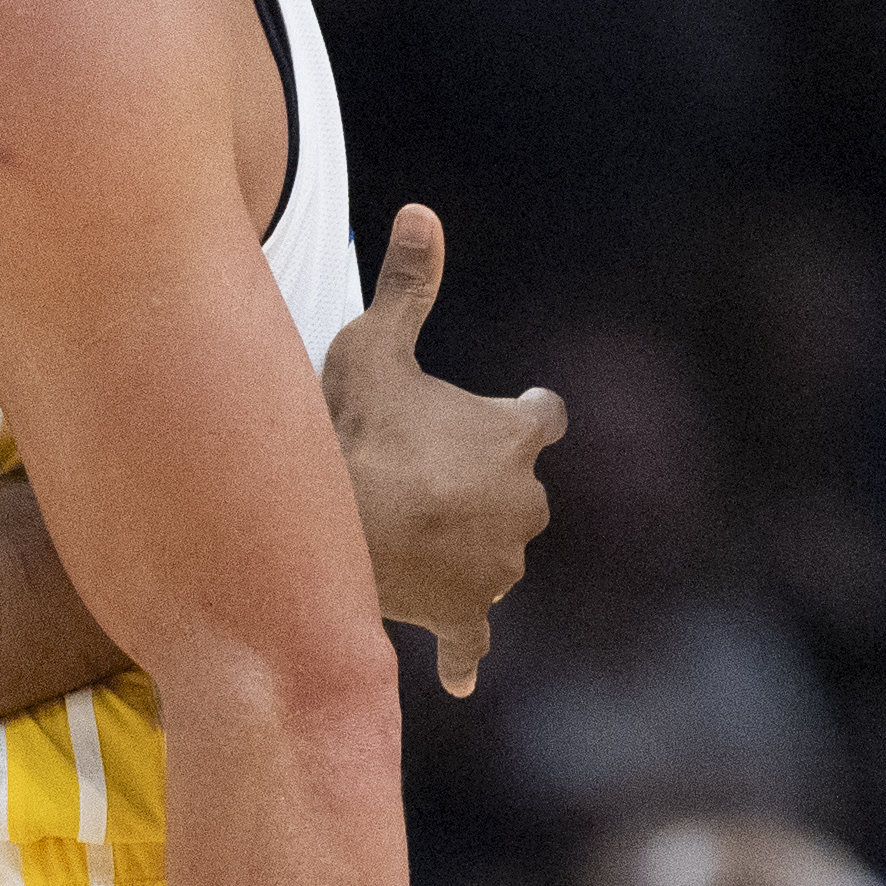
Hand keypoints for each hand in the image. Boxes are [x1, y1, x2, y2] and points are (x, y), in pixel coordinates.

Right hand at [322, 204, 567, 696]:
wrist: (343, 525)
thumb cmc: (361, 428)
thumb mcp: (376, 343)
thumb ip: (408, 283)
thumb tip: (422, 209)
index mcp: (514, 438)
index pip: (543, 416)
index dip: (523, 410)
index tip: (509, 408)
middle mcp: (525, 506)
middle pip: (523, 491)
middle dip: (488, 484)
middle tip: (431, 472)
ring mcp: (498, 568)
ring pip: (496, 556)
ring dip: (467, 547)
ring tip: (408, 533)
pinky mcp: (466, 617)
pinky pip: (471, 642)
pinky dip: (464, 655)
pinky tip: (458, 676)